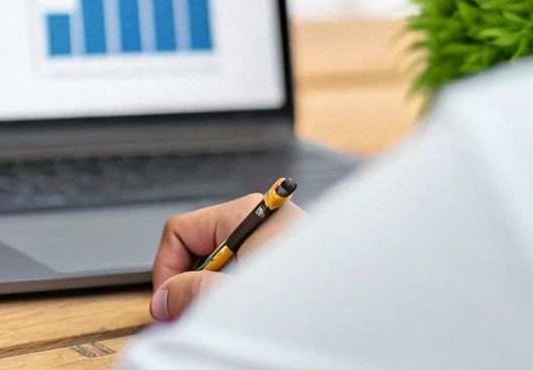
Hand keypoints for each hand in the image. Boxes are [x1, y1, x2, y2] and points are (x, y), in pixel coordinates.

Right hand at [149, 193, 304, 321]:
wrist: (368, 311)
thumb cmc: (310, 297)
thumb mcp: (233, 294)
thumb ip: (191, 292)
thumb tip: (164, 297)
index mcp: (245, 214)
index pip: (180, 231)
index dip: (166, 269)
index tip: (167, 305)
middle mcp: (261, 220)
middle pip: (201, 247)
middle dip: (191, 284)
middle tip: (192, 318)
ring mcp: (278, 239)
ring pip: (224, 264)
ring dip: (216, 292)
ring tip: (225, 318)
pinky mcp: (292, 259)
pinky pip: (248, 271)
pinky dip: (239, 294)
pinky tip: (248, 313)